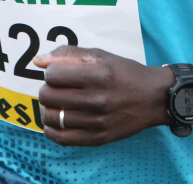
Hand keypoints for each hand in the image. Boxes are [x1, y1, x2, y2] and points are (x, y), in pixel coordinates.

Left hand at [33, 45, 173, 145]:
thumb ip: (68, 54)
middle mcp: (97, 99)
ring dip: (47, 109)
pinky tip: (55, 121)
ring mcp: (98, 121)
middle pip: (49, 96)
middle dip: (47, 89)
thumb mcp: (101, 55)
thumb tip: (38, 60)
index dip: (51, 72)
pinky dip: (51, 130)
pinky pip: (62, 138)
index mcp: (98, 75)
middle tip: (57, 89)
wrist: (154, 98)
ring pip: (52, 117)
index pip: (53, 75)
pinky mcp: (99, 138)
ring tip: (56, 104)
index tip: (59, 73)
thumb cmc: (125, 73)